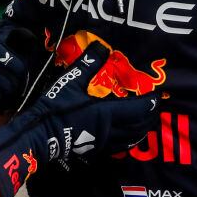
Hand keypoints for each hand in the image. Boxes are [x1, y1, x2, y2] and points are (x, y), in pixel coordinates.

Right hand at [21, 42, 158, 161]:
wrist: (39, 135)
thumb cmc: (56, 108)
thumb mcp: (71, 82)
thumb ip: (89, 64)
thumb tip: (101, 46)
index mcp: (107, 113)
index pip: (137, 109)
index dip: (149, 103)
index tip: (157, 96)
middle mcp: (110, 130)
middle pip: (138, 126)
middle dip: (149, 117)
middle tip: (154, 108)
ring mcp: (103, 143)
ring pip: (130, 139)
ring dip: (141, 130)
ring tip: (144, 122)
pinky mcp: (94, 150)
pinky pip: (119, 146)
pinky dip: (128, 140)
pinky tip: (125, 136)